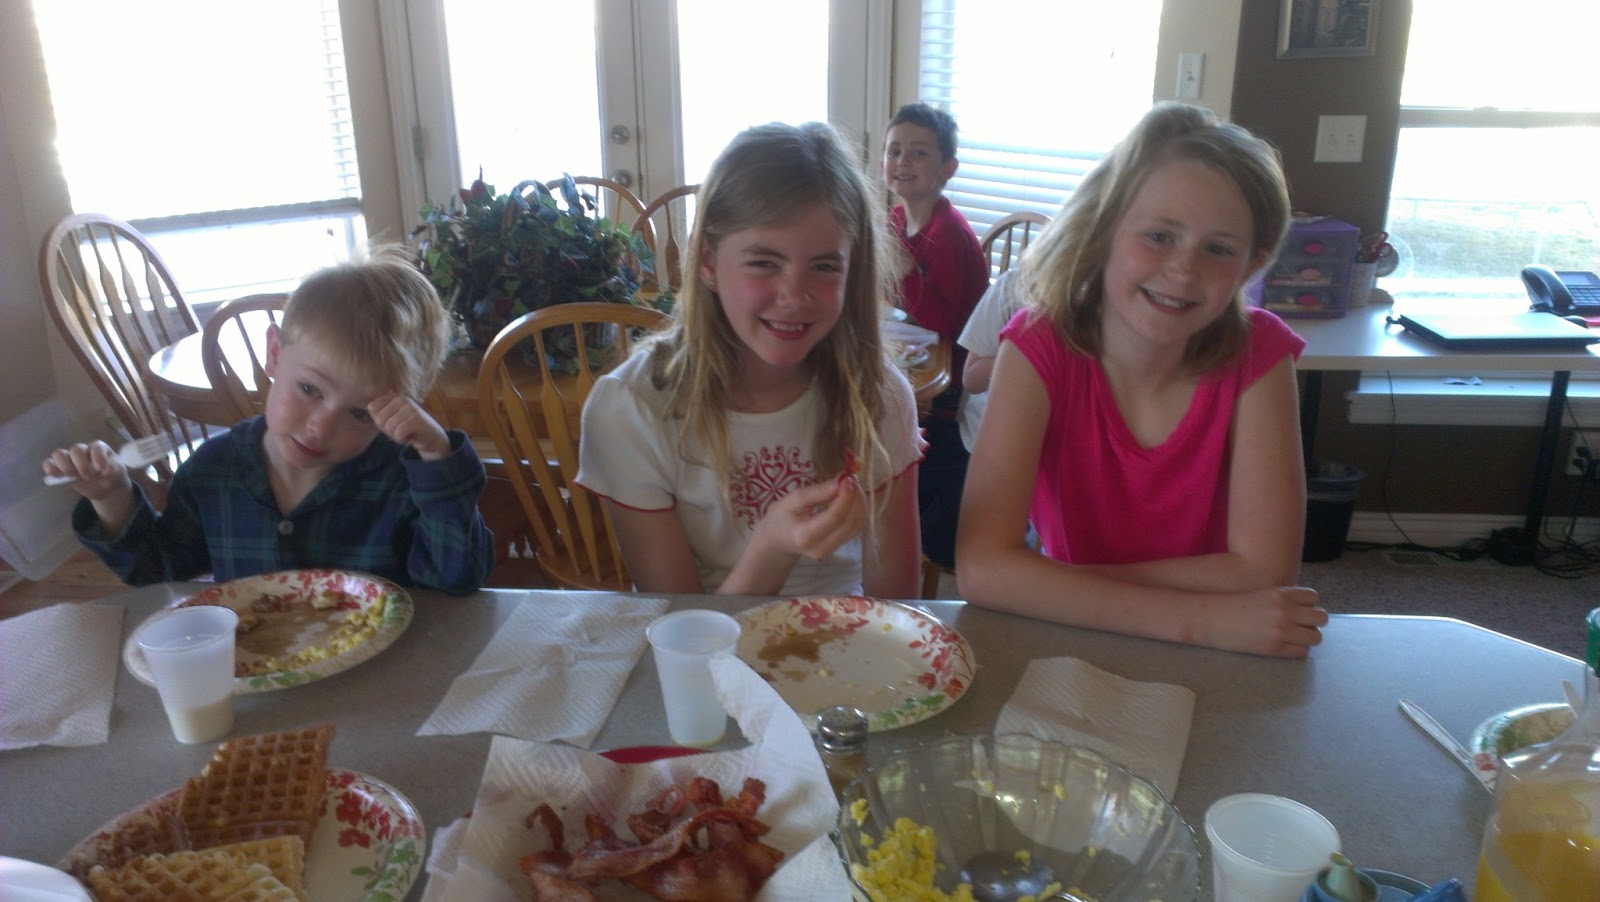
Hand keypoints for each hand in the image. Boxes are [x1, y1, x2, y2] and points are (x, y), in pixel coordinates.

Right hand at [42, 441, 131, 500]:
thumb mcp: (118, 471)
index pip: (95, 447)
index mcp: (99, 448)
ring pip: (58, 454)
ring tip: (72, 475)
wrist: (106, 486)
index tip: (103, 469)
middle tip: (88, 476)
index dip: (98, 457)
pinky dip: (50, 468)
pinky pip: (49, 463)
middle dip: (81, 464)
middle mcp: (83, 450)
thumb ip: (114, 468)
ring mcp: (70, 458)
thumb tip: (108, 469)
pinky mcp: (61, 468)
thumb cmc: (112, 474)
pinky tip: (57, 476)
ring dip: (63, 465)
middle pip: (76, 449)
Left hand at [368, 393, 449, 459]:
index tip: (392, 423)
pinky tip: (411, 436)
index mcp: (394, 396)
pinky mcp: (416, 419)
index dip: (379, 421)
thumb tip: (368, 406)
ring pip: (389, 427)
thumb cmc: (409, 430)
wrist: (431, 438)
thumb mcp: (392, 418)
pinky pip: (398, 433)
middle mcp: (402, 399)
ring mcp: (410, 408)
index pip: (372, 408)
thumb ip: (380, 412)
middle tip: (401, 429)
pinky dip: (402, 439)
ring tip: (407, 432)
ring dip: (396, 436)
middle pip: (379, 419)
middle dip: (388, 430)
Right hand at [750, 476, 867, 563]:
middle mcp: (822, 548)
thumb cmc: (780, 519)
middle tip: (851, 477)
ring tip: (852, 485)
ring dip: (860, 502)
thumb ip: (816, 493)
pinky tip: (852, 496)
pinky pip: (857, 527)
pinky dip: (859, 509)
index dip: (846, 496)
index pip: (835, 516)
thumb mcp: (791, 501)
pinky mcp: (839, 547)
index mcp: (806, 536)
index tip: (847, 477)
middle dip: (856, 497)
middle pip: (850, 522)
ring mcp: (832, 550)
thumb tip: (841, 482)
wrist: (777, 541)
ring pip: (858, 525)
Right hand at [1201, 586, 1327, 657]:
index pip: (1313, 597)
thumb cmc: (1230, 604)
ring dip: (1308, 637)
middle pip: (1321, 617)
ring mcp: (1281, 630)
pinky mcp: (1274, 648)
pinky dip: (1298, 650)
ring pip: (1316, 637)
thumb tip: (1301, 610)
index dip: (1309, 604)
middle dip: (1313, 622)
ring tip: (1294, 638)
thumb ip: (1282, 598)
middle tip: (1300, 626)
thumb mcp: (1260, 593)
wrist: (1209, 618)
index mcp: (1280, 593)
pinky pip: (1302, 652)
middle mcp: (1285, 610)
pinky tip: (1285, 646)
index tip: (1299, 610)